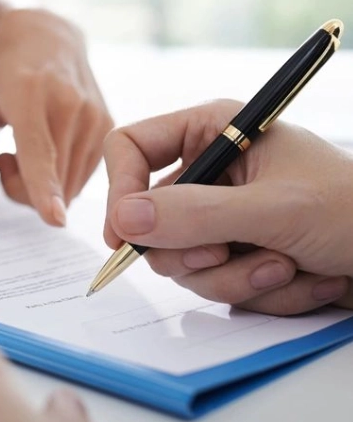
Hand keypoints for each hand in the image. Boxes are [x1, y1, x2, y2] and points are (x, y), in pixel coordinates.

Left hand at [0, 9, 112, 225]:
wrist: (46, 35)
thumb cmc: (2, 70)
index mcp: (30, 94)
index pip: (38, 151)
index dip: (44, 188)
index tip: (55, 219)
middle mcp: (72, 105)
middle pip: (49, 183)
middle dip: (19, 187)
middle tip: (4, 155)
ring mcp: (96, 116)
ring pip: (68, 189)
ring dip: (41, 184)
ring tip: (27, 145)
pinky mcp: (110, 127)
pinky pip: (81, 178)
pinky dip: (60, 175)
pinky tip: (49, 145)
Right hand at [104, 99, 352, 314]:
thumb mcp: (274, 209)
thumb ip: (197, 214)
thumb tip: (124, 220)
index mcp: (214, 131)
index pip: (131, 147)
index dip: (120, 187)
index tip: (124, 233)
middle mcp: (211, 171)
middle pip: (151, 215)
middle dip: (194, 247)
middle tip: (227, 252)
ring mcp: (222, 216)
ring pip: (182, 259)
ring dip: (236, 275)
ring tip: (286, 265)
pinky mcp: (237, 253)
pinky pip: (215, 283)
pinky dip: (258, 290)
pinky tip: (300, 277)